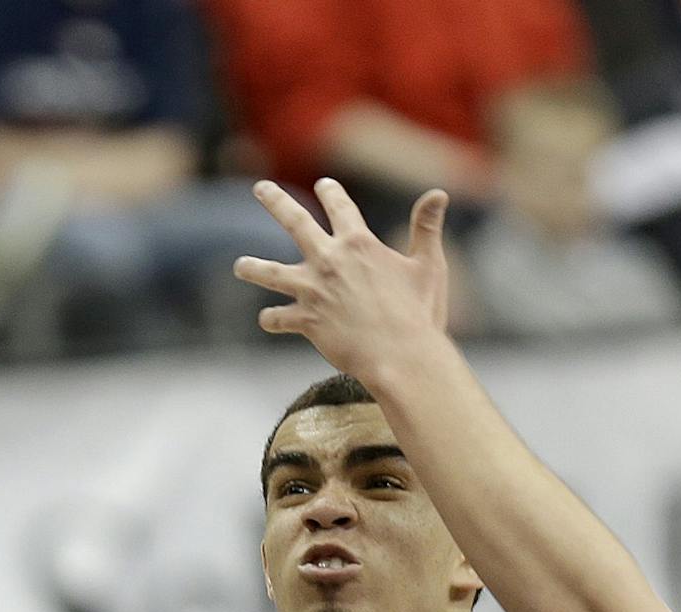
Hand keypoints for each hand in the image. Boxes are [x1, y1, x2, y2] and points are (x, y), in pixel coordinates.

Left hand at [233, 179, 451, 383]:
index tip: (324, 185)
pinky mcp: (306, 320)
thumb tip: (439, 193)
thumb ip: (427, 228)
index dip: (331, 193)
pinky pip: (279, 318)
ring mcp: (313, 289)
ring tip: (241, 266)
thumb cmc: (419, 313)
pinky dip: (272, 318)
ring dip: (253, 267)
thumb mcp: (428, 266)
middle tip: (260, 188)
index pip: (339, 206)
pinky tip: (266, 319)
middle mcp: (329, 260)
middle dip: (275, 201)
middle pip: (295, 221)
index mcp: (358, 243)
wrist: (400, 357)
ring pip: (271, 272)